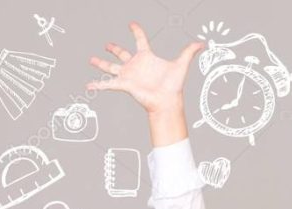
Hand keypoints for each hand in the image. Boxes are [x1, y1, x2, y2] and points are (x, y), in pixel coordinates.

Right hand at [86, 22, 203, 114]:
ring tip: (91, 59)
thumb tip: (203, 43)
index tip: (132, 24)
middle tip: (107, 45)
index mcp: (147, 57)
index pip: (140, 40)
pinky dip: (98, 85)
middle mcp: (136, 65)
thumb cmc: (174, 85)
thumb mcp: (181, 64)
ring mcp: (128, 75)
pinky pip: (108, 84)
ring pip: (111, 67)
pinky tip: (88, 86)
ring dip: (101, 64)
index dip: (136, 30)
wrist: (167, 101)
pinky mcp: (124, 84)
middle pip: (121, 53)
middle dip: (114, 49)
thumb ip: (189, 52)